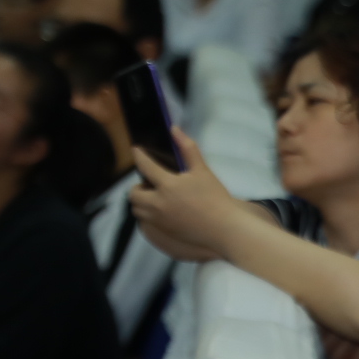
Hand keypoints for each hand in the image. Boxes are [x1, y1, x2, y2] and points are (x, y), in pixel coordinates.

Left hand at [127, 130, 241, 257]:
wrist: (224, 228)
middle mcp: (158, 202)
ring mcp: (159, 219)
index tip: (136, 150)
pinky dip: (149, 213)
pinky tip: (164, 209)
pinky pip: (146, 221)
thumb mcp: (202, 170)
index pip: (145, 166)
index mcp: (168, 185)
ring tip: (156, 197)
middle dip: (138, 186)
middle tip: (151, 183)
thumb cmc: (215, 197)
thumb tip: (174, 129)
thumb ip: (187, 148)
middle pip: (133, 193)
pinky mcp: (164, 230)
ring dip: (141, 201)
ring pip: (137, 209)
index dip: (139, 156)